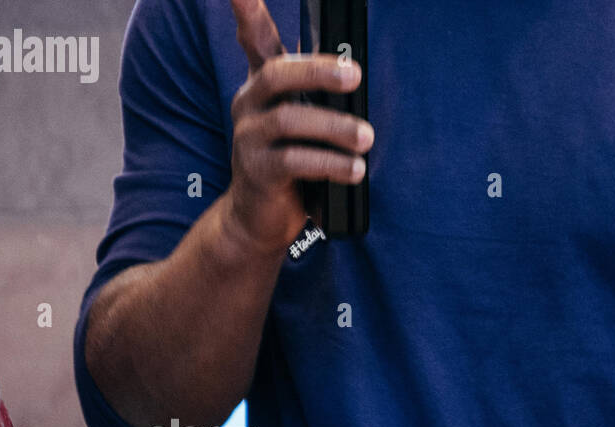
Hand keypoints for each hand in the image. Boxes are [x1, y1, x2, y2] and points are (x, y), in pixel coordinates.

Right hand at [224, 0, 373, 253]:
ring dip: (335, 127)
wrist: (261, 219)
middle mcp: (250, 104)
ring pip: (289, 120)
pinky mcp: (258, 171)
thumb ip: (319, 100)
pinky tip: (354, 171)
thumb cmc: (293, 168)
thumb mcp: (304, 127)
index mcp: (263, 86)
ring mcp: (249, 137)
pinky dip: (329, 164)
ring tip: (366, 139)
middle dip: (318, 71)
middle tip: (355, 75)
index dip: (248, 11)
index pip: (255, 39)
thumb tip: (358, 79)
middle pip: (277, 73)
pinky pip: (294, 161)